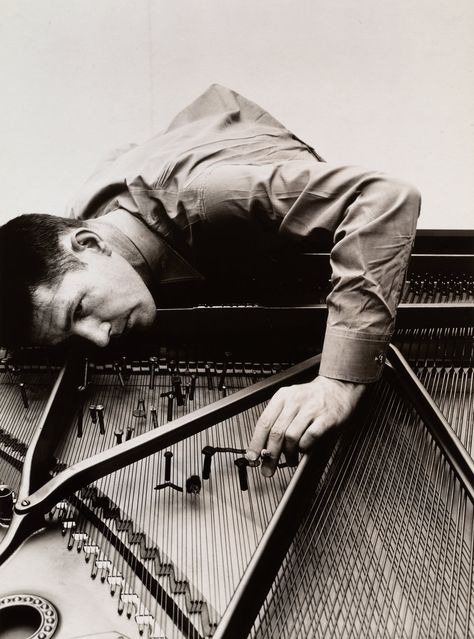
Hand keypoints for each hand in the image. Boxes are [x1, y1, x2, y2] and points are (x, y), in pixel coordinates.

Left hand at [246, 375, 365, 475]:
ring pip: (291, 436)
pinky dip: (304, 447)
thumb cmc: (312, 398)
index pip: (264, 422)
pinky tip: (304, 449)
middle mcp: (295, 400)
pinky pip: (310, 437)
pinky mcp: (326, 418)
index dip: (256, 443)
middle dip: (270, 455)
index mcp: (282, 397)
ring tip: (290, 459)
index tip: (252, 457)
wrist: (338, 387)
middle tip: (268, 468)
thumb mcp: (290, 402)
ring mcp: (311, 409)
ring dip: (289, 453)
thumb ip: (277, 421)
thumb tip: (262, 447)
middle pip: (276, 432)